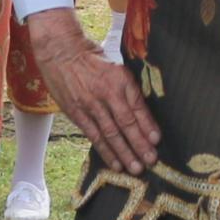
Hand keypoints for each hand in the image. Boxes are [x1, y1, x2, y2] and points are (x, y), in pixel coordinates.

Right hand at [26, 9, 156, 171]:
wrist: (61, 52)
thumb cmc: (93, 59)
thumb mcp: (118, 68)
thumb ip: (130, 89)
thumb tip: (144, 113)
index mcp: (120, 80)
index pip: (137, 107)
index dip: (148, 125)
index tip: (157, 140)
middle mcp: (106, 93)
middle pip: (126, 124)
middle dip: (139, 145)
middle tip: (150, 161)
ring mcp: (90, 105)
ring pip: (110, 133)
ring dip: (124, 153)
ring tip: (135, 168)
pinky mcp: (76, 113)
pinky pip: (93, 135)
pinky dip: (105, 150)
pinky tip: (114, 162)